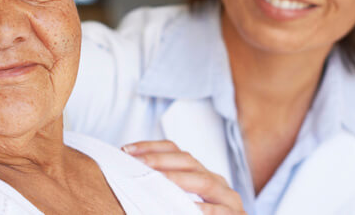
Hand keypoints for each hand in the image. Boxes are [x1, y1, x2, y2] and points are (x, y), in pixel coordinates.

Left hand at [123, 140, 245, 214]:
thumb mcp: (182, 201)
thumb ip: (165, 190)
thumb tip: (132, 176)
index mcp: (202, 174)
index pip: (176, 151)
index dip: (151, 147)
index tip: (126, 150)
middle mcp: (216, 181)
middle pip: (188, 161)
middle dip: (160, 160)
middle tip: (137, 164)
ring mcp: (228, 198)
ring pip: (204, 181)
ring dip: (178, 179)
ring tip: (157, 180)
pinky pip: (218, 210)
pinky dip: (202, 208)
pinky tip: (187, 207)